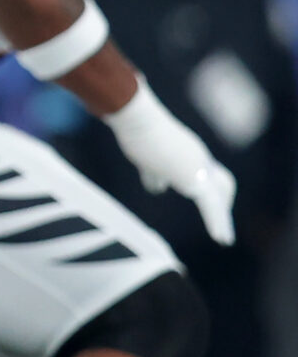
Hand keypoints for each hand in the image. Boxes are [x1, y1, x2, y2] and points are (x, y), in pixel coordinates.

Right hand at [105, 82, 236, 244]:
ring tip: (224, 239)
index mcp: (184, 148)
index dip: (199, 183)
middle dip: (223, 198)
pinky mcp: (194, 177)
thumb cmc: (131, 125)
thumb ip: (149, 170)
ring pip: (220, 194)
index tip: (198, 199)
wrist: (136, 117)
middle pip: (219, 179)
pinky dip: (219, 223)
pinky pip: (211, 205)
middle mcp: (196, 156)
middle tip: (221, 222)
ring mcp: (198, 165)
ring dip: (222, 217)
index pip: (198, 168)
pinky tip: (222, 239)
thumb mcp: (140, 151)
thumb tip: (155, 187)